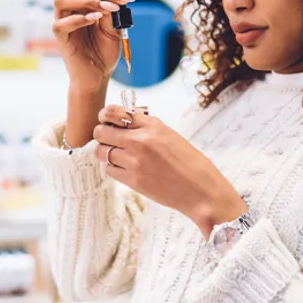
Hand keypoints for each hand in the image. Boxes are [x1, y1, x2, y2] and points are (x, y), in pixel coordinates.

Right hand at [53, 0, 137, 91]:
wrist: (98, 75)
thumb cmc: (104, 50)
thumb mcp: (115, 27)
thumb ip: (115, 10)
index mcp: (85, 2)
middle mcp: (72, 8)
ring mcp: (63, 21)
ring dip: (87, 0)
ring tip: (107, 8)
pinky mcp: (60, 37)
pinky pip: (61, 24)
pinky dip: (78, 19)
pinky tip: (95, 19)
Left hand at [92, 105, 246, 237]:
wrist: (201, 189)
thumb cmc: (189, 162)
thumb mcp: (169, 135)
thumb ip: (146, 127)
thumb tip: (122, 122)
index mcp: (151, 125)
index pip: (113, 112)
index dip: (104, 116)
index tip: (104, 120)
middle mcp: (140, 140)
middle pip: (101, 132)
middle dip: (101, 135)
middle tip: (107, 139)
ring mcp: (134, 161)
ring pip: (101, 152)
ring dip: (105, 152)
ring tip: (117, 155)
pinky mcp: (132, 180)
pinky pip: (108, 170)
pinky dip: (112, 168)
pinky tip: (123, 168)